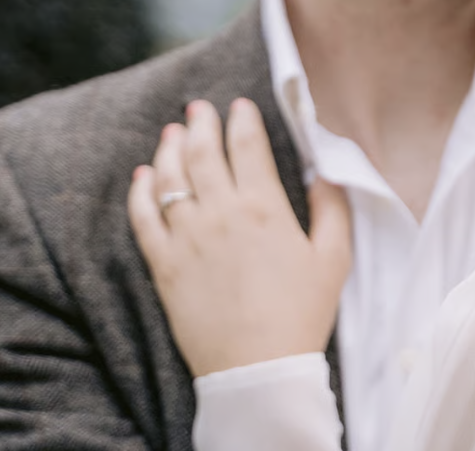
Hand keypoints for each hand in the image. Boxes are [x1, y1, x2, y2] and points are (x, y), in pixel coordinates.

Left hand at [128, 98, 350, 376]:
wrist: (258, 367)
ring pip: (169, 178)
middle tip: (199, 107)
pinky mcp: (162, 265)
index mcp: (264, 207)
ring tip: (172, 132)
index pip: (248, 147)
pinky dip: (140, 191)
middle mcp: (220, 214)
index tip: (240, 106)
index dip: (242, 121)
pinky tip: (143, 176)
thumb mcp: (335, 257)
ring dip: (169, 149)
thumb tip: (324, 172)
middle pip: (203, 153)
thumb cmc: (302, 312)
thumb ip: (332, 207)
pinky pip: (142, 218)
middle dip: (200, 123)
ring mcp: (186, 239)